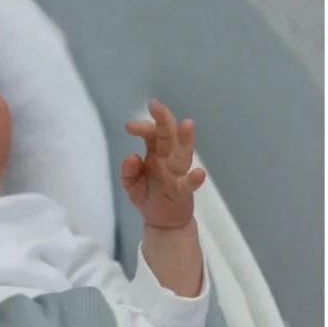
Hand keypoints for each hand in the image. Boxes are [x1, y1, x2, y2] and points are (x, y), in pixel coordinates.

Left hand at [122, 99, 206, 230]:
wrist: (161, 222)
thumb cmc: (148, 197)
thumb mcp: (131, 184)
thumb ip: (128, 171)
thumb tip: (132, 156)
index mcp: (155, 153)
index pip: (151, 133)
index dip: (142, 127)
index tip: (129, 126)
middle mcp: (168, 159)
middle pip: (168, 135)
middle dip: (163, 119)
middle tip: (154, 104)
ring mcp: (177, 173)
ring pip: (182, 153)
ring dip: (185, 139)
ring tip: (187, 124)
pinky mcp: (183, 191)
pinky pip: (188, 184)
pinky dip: (194, 179)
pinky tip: (199, 173)